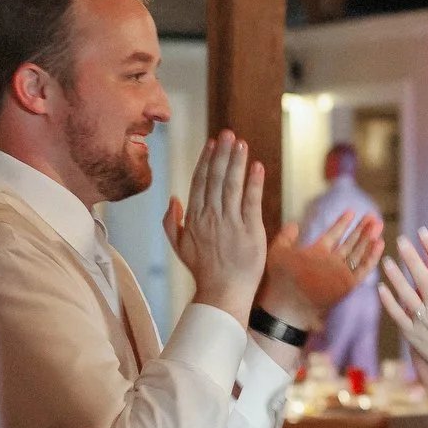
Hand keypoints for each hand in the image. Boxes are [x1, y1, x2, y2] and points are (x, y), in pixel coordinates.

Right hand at [164, 131, 265, 325]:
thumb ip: (171, 223)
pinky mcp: (249, 230)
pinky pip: (251, 201)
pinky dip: (253, 183)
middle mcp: (210, 216)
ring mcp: (230, 223)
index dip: (207, 161)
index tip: (213, 144)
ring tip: (241, 143)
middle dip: (222, 153)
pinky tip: (257, 167)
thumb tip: (173, 199)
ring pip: (232, 185)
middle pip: (216, 178)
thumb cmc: (203, 272)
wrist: (222, 293)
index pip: (200, 183)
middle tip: (228, 133)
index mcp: (194, 218)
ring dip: (236, 162)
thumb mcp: (179, 247)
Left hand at [258, 212, 384, 330]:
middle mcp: (331, 262)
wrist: (288, 302)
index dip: (343, 223)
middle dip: (362, 229)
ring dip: (369, 238)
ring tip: (378, 224)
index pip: (334, 235)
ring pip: (359, 252)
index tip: (351, 211)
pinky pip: (363, 268)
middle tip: (373, 215)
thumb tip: (294, 224)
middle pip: (350, 242)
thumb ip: (286, 237)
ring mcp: (340, 273)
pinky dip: (372, 256)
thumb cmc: (280, 279)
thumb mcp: (279, 252)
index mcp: (317, 254)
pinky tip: (379, 243)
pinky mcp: (347, 283)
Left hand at [378, 229, 427, 389]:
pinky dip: (388, 300)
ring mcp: (423, 319)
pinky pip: (396, 314)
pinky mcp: (413, 334)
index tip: (422, 232)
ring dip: (394, 275)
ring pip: (404, 291)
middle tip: (400, 240)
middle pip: (420, 273)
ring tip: (386, 261)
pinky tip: (381, 288)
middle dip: (409, 254)